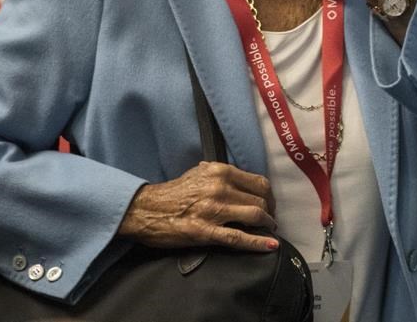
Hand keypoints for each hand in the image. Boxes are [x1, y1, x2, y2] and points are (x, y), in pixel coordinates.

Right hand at [117, 162, 277, 251]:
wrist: (145, 209)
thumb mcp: (199, 173)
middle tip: (270, 219)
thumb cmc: (172, 193)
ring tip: (269, 230)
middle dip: (270, 212)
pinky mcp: (205, 231)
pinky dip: (258, 243)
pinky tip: (270, 245)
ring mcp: (213, 210)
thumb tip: (239, 179)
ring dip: (267, 225)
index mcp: (220, 171)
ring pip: (255, 216)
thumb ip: (220, 174)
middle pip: (260, 200)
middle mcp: (220, 188)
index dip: (269, 195)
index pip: (259, 182)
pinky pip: (238, 238)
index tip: (270, 203)